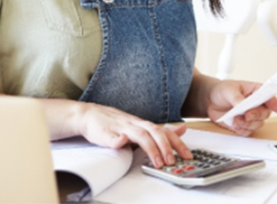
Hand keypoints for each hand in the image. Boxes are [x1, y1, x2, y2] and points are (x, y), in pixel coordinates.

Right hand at [77, 103, 191, 167]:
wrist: (89, 115)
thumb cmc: (115, 123)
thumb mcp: (140, 125)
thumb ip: (160, 130)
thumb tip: (182, 130)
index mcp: (142, 124)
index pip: (163, 132)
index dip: (176, 143)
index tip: (187, 155)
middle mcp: (134, 124)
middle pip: (154, 132)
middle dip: (165, 147)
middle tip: (172, 161)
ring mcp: (120, 128)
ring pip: (138, 135)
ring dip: (150, 148)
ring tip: (157, 161)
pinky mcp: (105, 133)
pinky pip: (111, 136)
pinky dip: (117, 139)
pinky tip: (121, 142)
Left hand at [206, 80, 276, 136]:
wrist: (210, 100)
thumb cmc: (222, 90)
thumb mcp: (229, 90)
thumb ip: (237, 98)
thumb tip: (242, 105)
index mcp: (256, 91)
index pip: (269, 96)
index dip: (275, 103)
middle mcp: (256, 104)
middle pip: (265, 113)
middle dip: (256, 115)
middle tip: (246, 115)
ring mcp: (251, 116)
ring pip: (257, 124)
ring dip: (247, 124)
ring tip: (235, 120)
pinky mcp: (244, 125)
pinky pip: (248, 131)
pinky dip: (241, 130)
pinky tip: (234, 125)